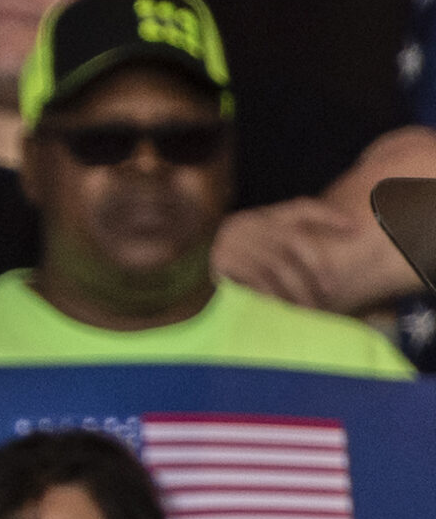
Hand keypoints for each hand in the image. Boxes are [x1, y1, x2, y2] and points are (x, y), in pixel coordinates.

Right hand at [212, 200, 351, 308]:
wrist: (164, 269)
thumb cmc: (204, 264)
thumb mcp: (238, 247)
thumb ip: (266, 247)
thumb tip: (302, 265)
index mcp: (254, 217)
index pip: (299, 208)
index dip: (328, 217)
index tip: (354, 229)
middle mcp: (246, 225)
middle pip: (296, 243)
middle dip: (317, 268)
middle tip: (329, 290)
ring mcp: (233, 243)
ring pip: (280, 266)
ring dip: (298, 290)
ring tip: (308, 309)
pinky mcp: (222, 263)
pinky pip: (259, 281)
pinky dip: (274, 297)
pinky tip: (282, 310)